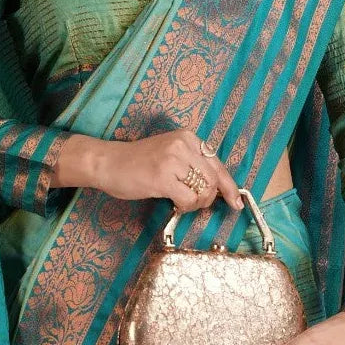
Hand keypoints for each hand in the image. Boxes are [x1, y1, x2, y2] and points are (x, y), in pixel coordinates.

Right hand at [92, 128, 242, 212]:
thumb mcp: (170, 154)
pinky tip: (174, 203)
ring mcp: (173, 160)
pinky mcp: (162, 177)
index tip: (236, 202)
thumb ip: (193, 165)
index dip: (229, 186)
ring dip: (196, 203)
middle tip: (195, 204)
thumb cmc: (138, 162)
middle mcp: (183, 144)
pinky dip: (185, 206)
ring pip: (204, 190)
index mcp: (188, 137)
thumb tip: (219, 188)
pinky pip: (188, 199)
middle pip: (214, 179)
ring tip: (182, 202)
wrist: (108, 162)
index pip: (217, 164)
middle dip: (209, 198)